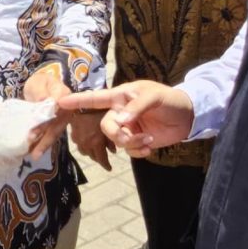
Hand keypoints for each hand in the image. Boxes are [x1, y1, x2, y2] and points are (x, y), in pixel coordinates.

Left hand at [20, 62, 68, 161]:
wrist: (42, 85)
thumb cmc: (40, 82)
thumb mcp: (39, 82)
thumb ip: (41, 90)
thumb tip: (42, 100)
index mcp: (64, 95)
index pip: (55, 112)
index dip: (44, 124)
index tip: (32, 134)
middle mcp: (67, 109)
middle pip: (57, 126)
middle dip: (45, 140)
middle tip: (34, 153)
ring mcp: (63, 118)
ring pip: (54, 133)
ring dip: (44, 145)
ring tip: (34, 156)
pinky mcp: (57, 124)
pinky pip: (51, 135)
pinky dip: (42, 143)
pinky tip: (33, 152)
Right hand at [53, 81, 195, 157]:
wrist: (187, 117)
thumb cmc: (170, 99)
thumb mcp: (155, 97)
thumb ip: (137, 106)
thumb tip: (121, 120)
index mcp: (121, 96)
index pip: (96, 99)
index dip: (78, 101)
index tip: (60, 102)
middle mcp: (120, 112)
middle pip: (106, 127)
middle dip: (120, 136)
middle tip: (138, 137)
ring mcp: (127, 127)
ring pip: (116, 141)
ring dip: (132, 145)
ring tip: (148, 142)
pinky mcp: (135, 141)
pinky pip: (127, 151)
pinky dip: (137, 152)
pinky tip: (149, 148)